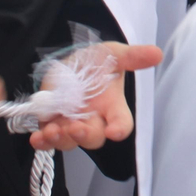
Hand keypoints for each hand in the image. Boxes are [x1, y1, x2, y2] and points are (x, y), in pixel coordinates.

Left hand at [28, 42, 165, 152]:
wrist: (71, 63)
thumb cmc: (97, 62)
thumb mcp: (113, 54)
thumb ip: (132, 56)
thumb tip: (158, 53)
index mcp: (113, 107)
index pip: (122, 123)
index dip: (119, 128)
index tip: (115, 131)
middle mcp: (94, 120)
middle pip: (94, 137)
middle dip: (86, 135)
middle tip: (76, 127)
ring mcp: (72, 125)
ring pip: (69, 142)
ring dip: (61, 139)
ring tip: (53, 130)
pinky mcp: (52, 125)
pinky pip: (48, 140)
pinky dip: (43, 142)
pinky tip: (37, 138)